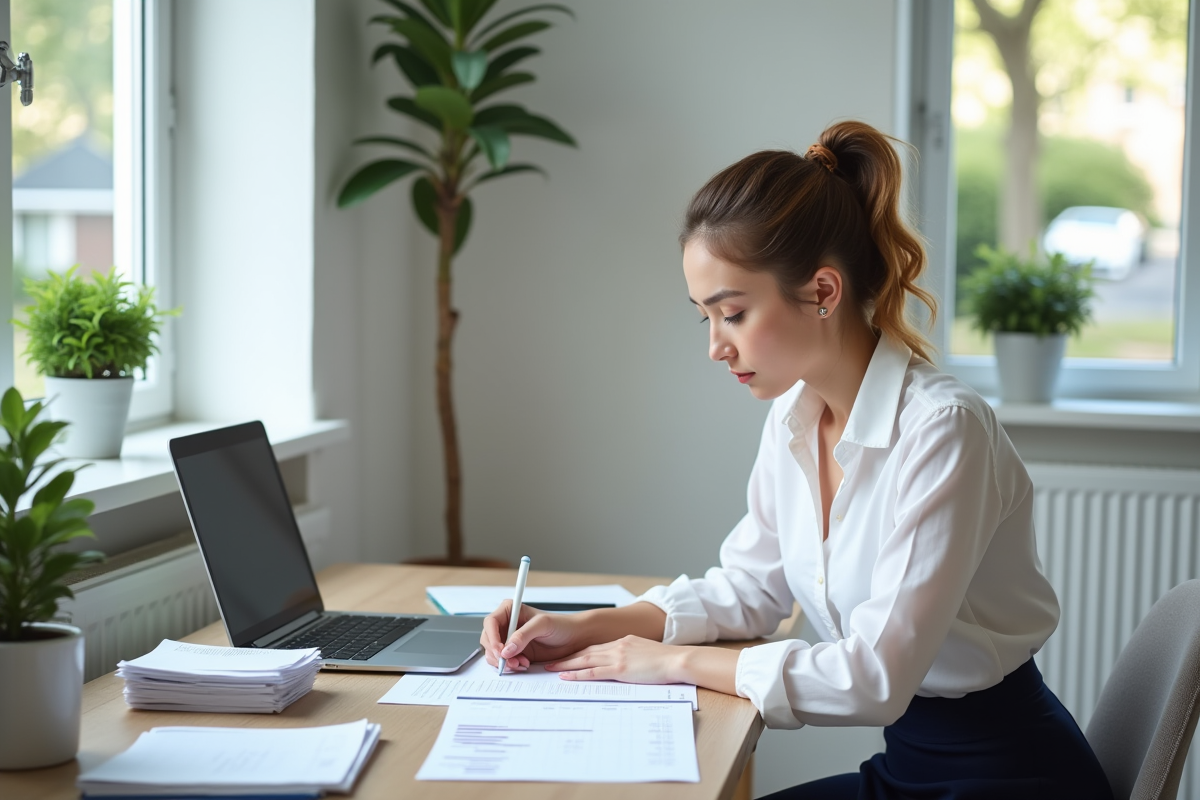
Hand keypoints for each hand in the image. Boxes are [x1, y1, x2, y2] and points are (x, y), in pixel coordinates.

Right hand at [480, 600, 589, 671]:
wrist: (573, 639)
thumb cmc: (561, 625)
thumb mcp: (543, 625)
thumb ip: (523, 635)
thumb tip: (506, 649)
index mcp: (510, 610)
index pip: (491, 622)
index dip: (492, 637)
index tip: (499, 650)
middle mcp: (507, 624)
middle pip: (488, 639)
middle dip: (497, 653)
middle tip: (510, 662)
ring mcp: (509, 639)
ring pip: (494, 652)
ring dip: (504, 662)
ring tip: (521, 664)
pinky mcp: (514, 652)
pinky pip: (503, 661)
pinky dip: (510, 666)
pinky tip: (524, 664)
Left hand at [544, 636, 684, 683]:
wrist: (677, 660)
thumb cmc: (667, 660)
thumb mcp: (646, 653)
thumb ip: (634, 655)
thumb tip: (629, 664)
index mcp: (623, 641)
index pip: (595, 647)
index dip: (579, 652)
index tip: (567, 656)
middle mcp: (617, 645)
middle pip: (585, 651)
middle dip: (567, 657)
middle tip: (550, 661)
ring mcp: (617, 656)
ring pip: (585, 660)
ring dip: (566, 665)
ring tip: (551, 669)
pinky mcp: (620, 669)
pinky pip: (593, 672)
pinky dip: (577, 674)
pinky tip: (566, 677)